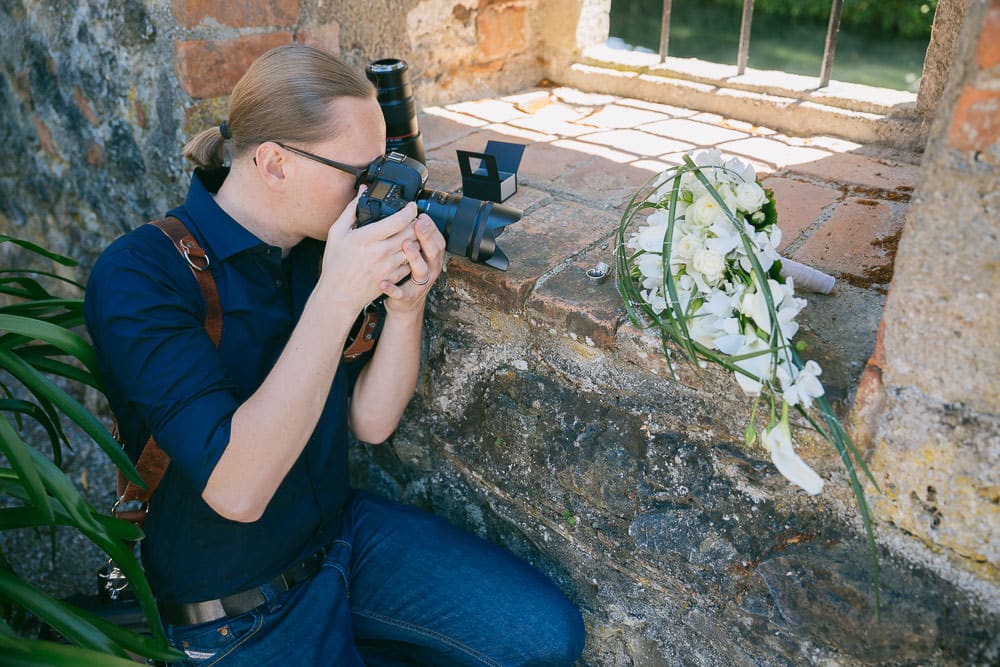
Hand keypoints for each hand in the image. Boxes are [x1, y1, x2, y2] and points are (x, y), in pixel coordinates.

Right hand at [319, 189, 419, 310]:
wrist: (339, 295)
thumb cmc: (336, 264)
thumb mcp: (337, 233)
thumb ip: (351, 210)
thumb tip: (362, 191)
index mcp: (367, 238)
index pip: (398, 220)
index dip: (410, 210)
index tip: (412, 206)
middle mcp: (381, 251)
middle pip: (411, 232)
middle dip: (416, 223)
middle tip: (415, 219)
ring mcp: (389, 266)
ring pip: (414, 247)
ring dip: (416, 239)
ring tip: (412, 233)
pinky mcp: (393, 277)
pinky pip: (411, 263)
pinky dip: (412, 255)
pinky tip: (407, 251)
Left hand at [380, 214, 445, 313]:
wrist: (404, 304)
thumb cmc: (407, 275)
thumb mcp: (415, 255)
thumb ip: (413, 237)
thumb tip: (408, 213)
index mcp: (431, 258)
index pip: (438, 240)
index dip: (432, 228)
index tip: (422, 216)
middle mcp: (429, 270)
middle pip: (433, 253)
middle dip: (427, 237)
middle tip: (417, 225)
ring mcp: (419, 285)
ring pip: (421, 271)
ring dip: (415, 258)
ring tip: (406, 246)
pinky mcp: (407, 297)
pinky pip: (401, 293)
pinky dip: (392, 288)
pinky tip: (383, 282)